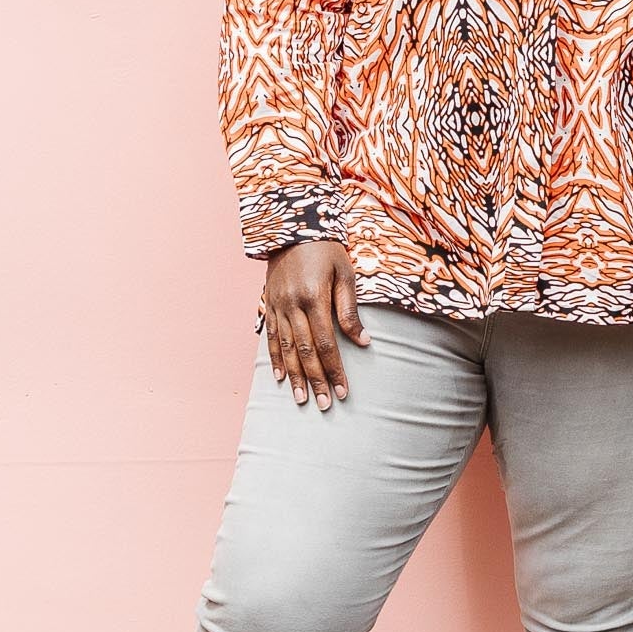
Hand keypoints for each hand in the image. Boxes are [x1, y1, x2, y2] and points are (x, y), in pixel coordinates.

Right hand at [261, 238, 369, 408]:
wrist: (293, 227)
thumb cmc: (327, 250)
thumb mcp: (345, 274)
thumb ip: (350, 310)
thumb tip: (363, 342)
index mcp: (314, 297)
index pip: (326, 343)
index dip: (335, 370)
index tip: (343, 391)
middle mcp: (292, 304)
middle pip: (305, 351)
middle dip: (316, 381)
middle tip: (325, 404)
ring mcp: (278, 306)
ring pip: (286, 349)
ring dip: (294, 377)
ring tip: (302, 399)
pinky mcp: (269, 304)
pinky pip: (271, 337)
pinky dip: (275, 358)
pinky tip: (279, 377)